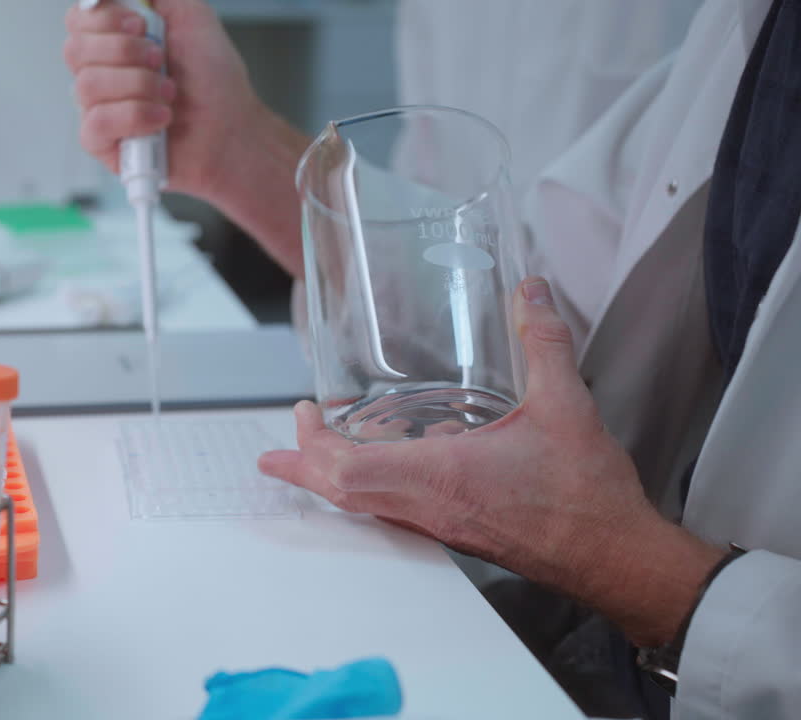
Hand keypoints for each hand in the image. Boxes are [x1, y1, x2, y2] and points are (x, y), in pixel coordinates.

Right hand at [64, 0, 263, 197]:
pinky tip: (161, 118)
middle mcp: (101, 71)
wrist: (232, 128)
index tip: (141, 24)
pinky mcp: (103, 144)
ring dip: (139, 85)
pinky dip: (135, 116)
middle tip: (161, 61)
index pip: (79, 19)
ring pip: (87, 85)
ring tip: (170, 93)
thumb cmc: (213, 79)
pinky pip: (96, 123)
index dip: (104, 18)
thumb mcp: (189, 13)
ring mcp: (98, 108)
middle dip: (125, 51)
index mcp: (113, 39)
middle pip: (75, 50)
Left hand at [259, 277, 724, 645]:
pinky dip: (379, 486)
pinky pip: (399, 511)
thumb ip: (542, 342)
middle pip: (342, 493)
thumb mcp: (564, 404)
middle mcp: (429, 507)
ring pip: (368, 506)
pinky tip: (407, 456)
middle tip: (281, 447)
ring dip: (337, 478)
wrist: (615, 558)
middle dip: (305, 466)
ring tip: (322, 450)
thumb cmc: (586, 495)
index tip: (302, 413)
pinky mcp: (458, 533)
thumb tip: (531, 292)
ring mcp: (441, 525)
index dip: (312, 446)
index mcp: (440, 478)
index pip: (348, 471)